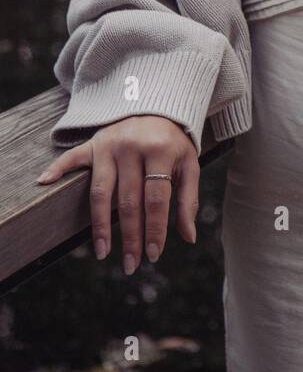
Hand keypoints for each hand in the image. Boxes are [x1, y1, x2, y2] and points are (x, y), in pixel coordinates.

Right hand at [36, 116, 199, 272]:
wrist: (157, 106)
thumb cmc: (174, 143)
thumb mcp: (189, 165)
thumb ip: (188, 200)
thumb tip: (189, 237)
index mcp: (160, 152)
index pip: (156, 199)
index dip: (155, 229)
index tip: (153, 256)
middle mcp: (132, 148)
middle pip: (128, 201)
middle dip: (130, 237)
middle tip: (131, 265)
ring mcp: (109, 145)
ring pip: (100, 191)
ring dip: (99, 224)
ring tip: (103, 252)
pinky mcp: (93, 143)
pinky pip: (72, 157)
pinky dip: (57, 169)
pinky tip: (44, 183)